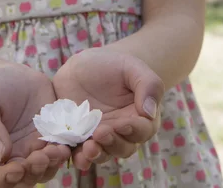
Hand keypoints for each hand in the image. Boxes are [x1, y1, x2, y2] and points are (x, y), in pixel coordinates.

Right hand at [0, 65, 70, 187]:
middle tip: (41, 157)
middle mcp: (11, 158)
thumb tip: (1, 155)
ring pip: (43, 170)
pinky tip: (67, 144)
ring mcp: (32, 150)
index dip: (4, 178)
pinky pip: (58, 152)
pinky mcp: (49, 138)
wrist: (13, 76)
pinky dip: (63, 152)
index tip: (17, 168)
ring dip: (51, 165)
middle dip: (33, 172)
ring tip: (57, 150)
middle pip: (22, 178)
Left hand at [53, 49, 163, 169]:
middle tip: (100, 134)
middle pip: (123, 147)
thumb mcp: (133, 67)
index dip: (134, 130)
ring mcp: (100, 137)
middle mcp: (122, 132)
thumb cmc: (114, 65)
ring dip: (96, 154)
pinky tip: (73, 154)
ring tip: (88, 148)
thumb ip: (148, 85)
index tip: (122, 124)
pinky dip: (77, 157)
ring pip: (102, 153)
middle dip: (113, 144)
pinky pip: (79, 152)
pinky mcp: (80, 138)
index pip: (143, 129)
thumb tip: (150, 112)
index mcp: (140, 117)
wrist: (85, 66)